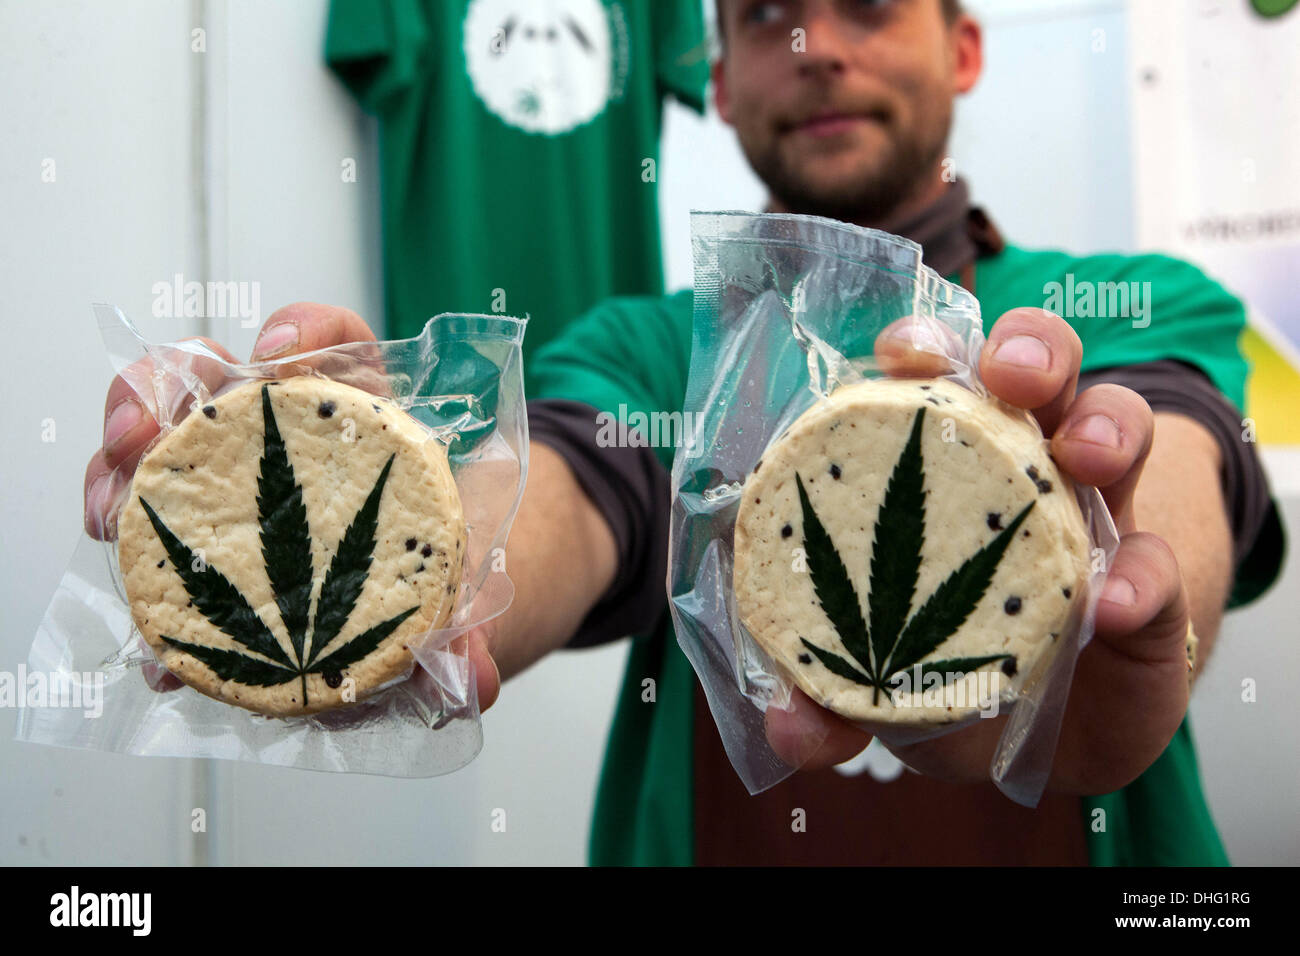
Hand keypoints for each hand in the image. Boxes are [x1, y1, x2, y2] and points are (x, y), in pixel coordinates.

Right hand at [83, 303, 500, 709]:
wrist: (423, 618)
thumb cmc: (437, 574)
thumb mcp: (462, 593)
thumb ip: (468, 629)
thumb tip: (472, 678)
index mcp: (360, 421)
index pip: (339, 344)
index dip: (308, 332)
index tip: (278, 352)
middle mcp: (285, 439)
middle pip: (207, 378)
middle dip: (156, 391)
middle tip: (137, 435)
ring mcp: (233, 484)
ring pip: (155, 446)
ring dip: (115, 470)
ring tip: (107, 515)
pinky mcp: (205, 547)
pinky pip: (155, 548)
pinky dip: (142, 587)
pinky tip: (149, 634)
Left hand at [766, 308, 1190, 794]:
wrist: (1053, 740)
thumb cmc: (949, 680)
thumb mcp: (884, 691)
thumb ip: (831, 706)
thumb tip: (790, 727)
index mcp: (943, 474)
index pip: (933, 382)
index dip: (922, 348)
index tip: (904, 355)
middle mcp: (1023, 470)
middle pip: (1035, 370)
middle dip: (1025, 349)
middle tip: (1009, 377)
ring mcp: (1096, 517)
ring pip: (1117, 425)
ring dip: (1103, 425)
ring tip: (1083, 458)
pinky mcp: (1155, 585)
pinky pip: (1162, 564)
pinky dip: (1145, 578)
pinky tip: (1117, 606)